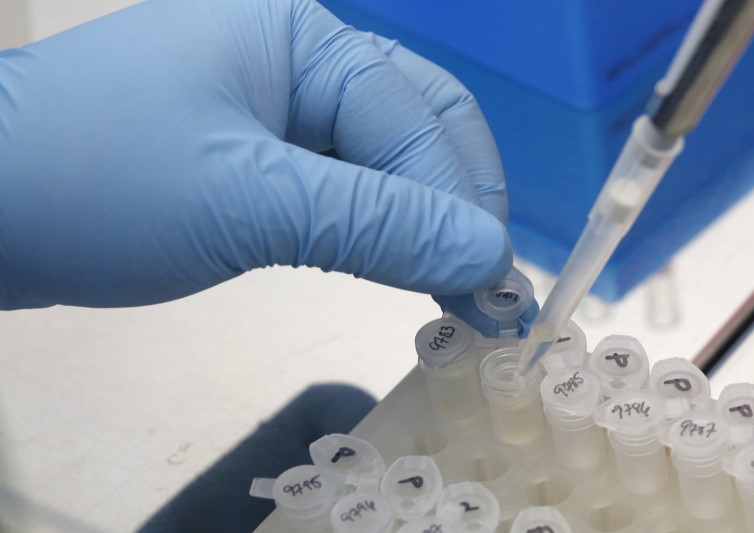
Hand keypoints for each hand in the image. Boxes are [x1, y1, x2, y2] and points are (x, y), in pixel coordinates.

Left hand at [0, 0, 533, 333]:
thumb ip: (379, 223)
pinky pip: (341, 187)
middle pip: (415, 127)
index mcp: (303, 38)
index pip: (416, 118)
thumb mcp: (251, 203)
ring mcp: (276, 109)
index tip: (496, 289)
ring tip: (457, 292)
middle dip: (457, 206)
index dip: (464, 204)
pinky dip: (377, 230)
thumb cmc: (104, 186)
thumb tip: (493, 255)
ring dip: (424, 224)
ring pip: (382, 163)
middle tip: (490, 291)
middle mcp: (300, 60)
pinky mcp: (256, 158)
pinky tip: (397, 268)